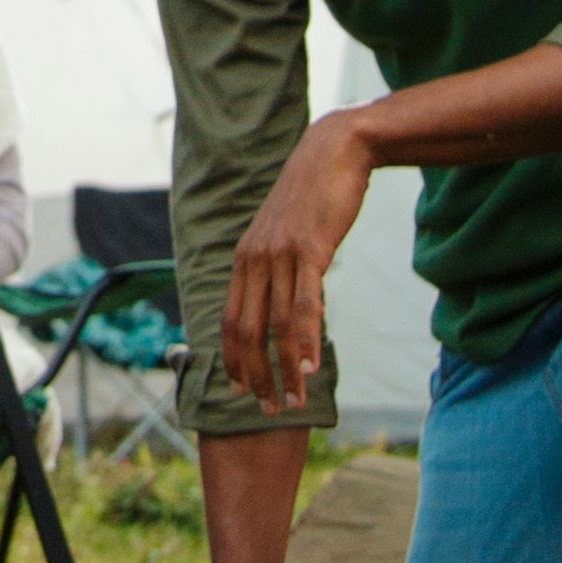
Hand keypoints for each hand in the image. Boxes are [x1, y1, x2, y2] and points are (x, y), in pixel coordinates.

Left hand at [221, 110, 376, 412]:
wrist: (333, 152)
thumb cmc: (313, 197)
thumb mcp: (286, 234)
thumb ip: (279, 266)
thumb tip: (285, 298)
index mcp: (244, 258)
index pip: (227, 318)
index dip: (232, 358)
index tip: (239, 390)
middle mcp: (253, 258)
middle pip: (244, 329)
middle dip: (255, 374)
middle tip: (267, 410)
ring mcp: (279, 255)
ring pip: (273, 324)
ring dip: (282, 369)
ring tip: (293, 401)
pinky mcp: (308, 251)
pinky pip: (303, 304)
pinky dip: (305, 341)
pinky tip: (310, 369)